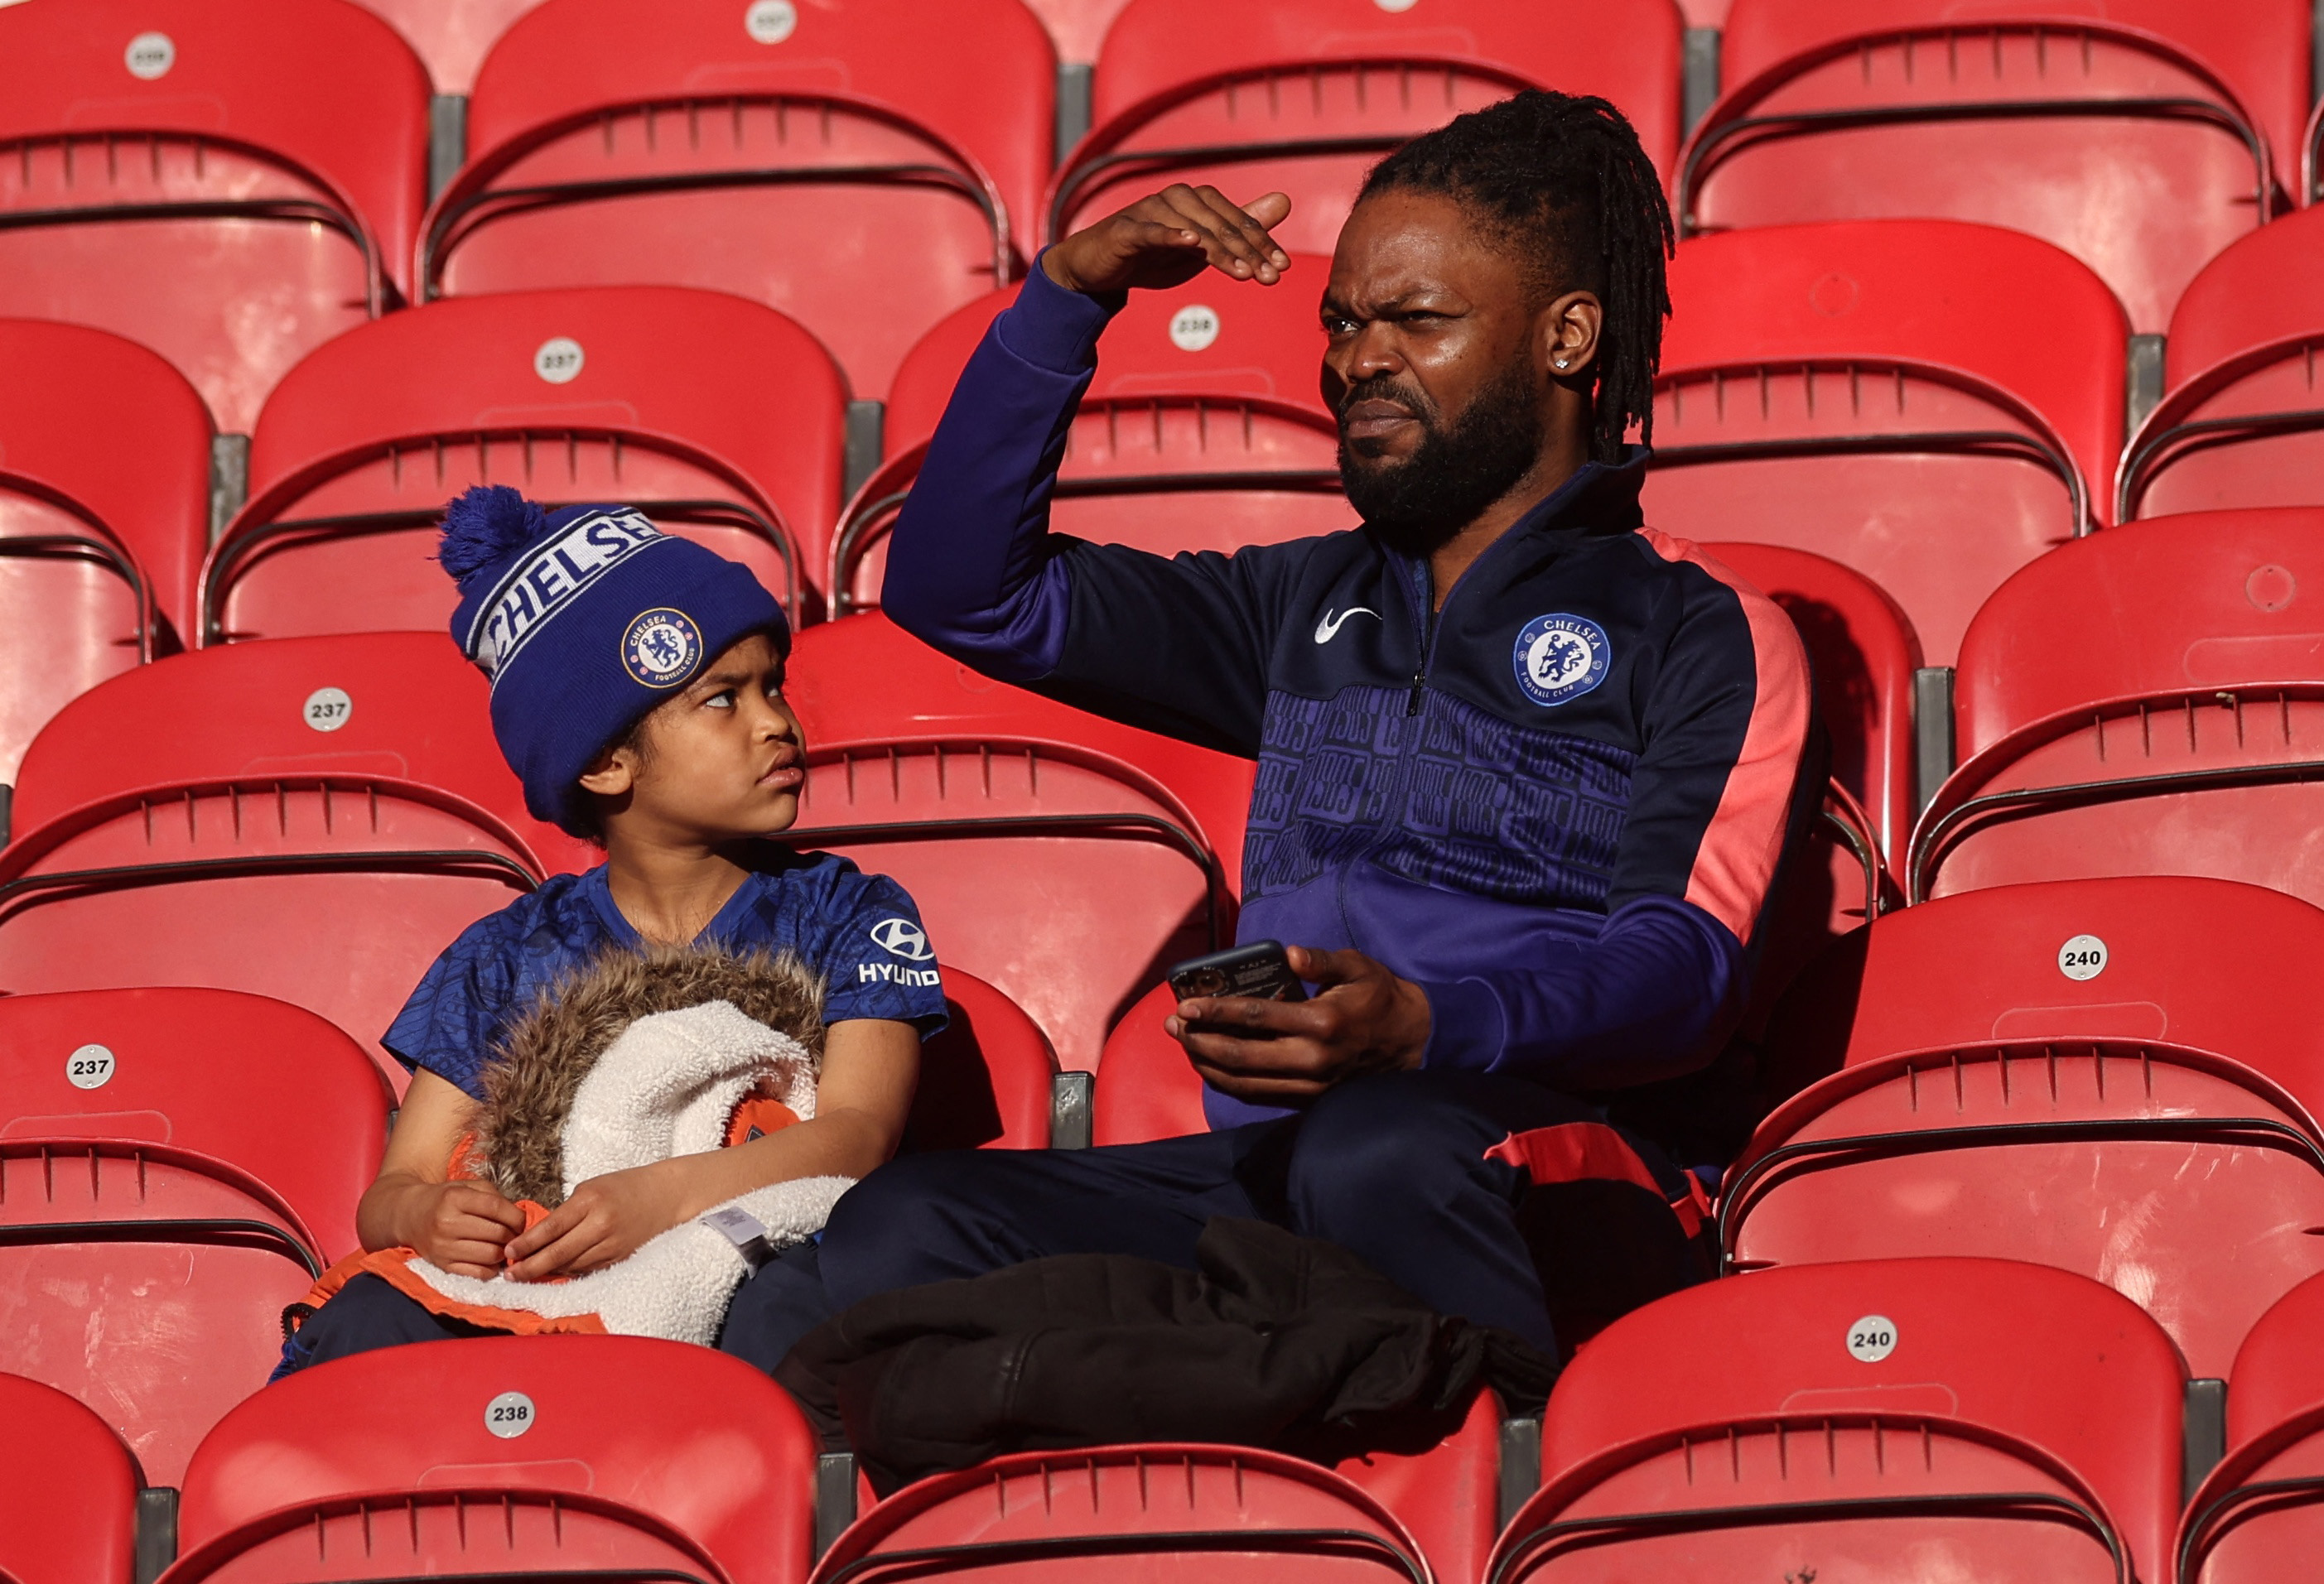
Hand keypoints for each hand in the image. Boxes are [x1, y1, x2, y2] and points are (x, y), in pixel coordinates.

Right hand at [397, 1180, 525, 1279]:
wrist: (409, 1215)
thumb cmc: (445, 1199)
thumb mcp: (467, 1187)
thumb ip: (493, 1197)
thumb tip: (518, 1218)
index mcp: (454, 1198)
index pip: (496, 1208)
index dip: (516, 1216)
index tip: (521, 1221)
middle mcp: (447, 1223)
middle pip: (497, 1233)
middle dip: (513, 1235)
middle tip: (514, 1234)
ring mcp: (443, 1247)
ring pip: (491, 1255)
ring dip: (504, 1253)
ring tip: (502, 1246)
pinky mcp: (442, 1266)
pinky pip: (478, 1273)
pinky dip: (491, 1268)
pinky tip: (489, 1259)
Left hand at [504, 1161, 686, 1280]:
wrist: (665, 1196)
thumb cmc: (623, 1186)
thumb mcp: (591, 1188)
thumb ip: (568, 1212)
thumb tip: (542, 1237)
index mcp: (591, 1201)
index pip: (551, 1228)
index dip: (527, 1244)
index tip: (508, 1253)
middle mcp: (601, 1225)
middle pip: (559, 1253)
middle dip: (531, 1267)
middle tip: (510, 1275)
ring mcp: (612, 1244)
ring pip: (571, 1265)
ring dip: (547, 1271)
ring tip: (525, 1275)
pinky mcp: (620, 1257)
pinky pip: (587, 1269)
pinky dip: (568, 1271)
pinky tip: (554, 1272)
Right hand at [1043, 185, 1292, 297]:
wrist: (1099, 267)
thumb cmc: (1153, 255)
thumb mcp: (1203, 247)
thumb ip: (1241, 227)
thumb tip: (1285, 201)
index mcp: (1198, 201)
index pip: (1237, 221)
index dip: (1261, 244)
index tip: (1282, 267)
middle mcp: (1177, 198)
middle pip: (1220, 225)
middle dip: (1248, 252)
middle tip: (1270, 277)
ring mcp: (1150, 211)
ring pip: (1193, 230)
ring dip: (1220, 251)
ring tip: (1243, 273)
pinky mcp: (1126, 230)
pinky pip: (1151, 231)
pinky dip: (1170, 235)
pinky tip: (1191, 243)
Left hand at [1166, 945, 1431, 1103]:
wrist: (1411, 1041)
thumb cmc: (1379, 996)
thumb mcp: (1358, 966)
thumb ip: (1322, 960)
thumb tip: (1291, 953)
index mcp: (1320, 1021)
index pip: (1254, 1018)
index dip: (1215, 1012)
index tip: (1185, 1005)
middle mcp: (1311, 1058)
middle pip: (1240, 1056)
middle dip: (1199, 1040)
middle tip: (1173, 1025)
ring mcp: (1309, 1084)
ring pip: (1244, 1083)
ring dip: (1207, 1064)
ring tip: (1185, 1043)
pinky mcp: (1308, 1098)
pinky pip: (1259, 1095)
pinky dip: (1229, 1083)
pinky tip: (1210, 1066)